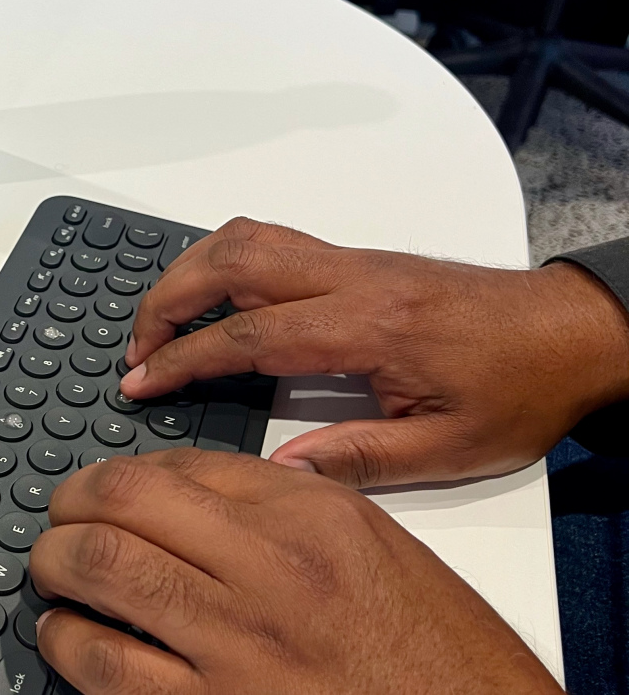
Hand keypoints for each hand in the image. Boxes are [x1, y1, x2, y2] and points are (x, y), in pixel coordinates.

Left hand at [29, 449, 562, 694]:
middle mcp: (270, 567)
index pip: (181, 466)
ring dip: (55, 564)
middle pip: (127, 502)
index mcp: (311, 516)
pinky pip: (108, 667)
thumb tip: (194, 489)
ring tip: (49, 569)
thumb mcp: (372, 547)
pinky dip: (68, 642)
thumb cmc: (437, 653)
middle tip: (57, 518)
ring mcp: (238, 644)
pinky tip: (66, 636)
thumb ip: (286, 506)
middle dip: (70, 504)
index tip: (100, 488)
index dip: (121, 474)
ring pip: (104, 572)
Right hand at [120, 218, 628, 487]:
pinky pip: (272, 239)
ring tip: (161, 318)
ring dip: (191, 269)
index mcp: (371, 327)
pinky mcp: (357, 258)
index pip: (250, 335)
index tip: (140, 381)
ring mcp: (353, 260)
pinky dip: (224, 259)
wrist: (569, 332)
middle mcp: (353, 279)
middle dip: (168, 299)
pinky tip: (214, 295)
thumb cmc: (520, 386)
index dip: (183, 358)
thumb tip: (280, 469)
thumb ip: (358, 458)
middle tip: (136, 347)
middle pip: (232, 262)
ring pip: (248, 236)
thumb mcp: (448, 447)